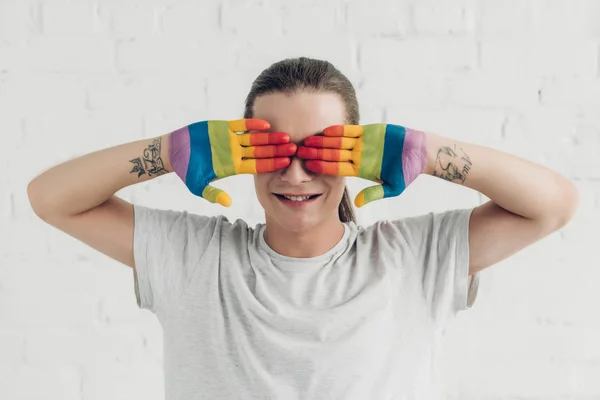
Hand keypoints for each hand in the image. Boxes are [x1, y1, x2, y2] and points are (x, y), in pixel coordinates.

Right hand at [169, 119, 295, 205]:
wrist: (174, 151)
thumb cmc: (187, 170)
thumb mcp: (198, 186)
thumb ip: (213, 194)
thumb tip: (228, 204)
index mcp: (233, 167)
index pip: (257, 166)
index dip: (272, 164)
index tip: (286, 163)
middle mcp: (236, 153)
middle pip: (261, 152)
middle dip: (276, 150)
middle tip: (294, 149)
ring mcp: (231, 140)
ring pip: (255, 139)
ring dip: (269, 138)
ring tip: (285, 136)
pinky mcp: (223, 127)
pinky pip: (241, 126)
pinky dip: (252, 124)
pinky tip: (266, 124)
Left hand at [297, 123, 427, 206]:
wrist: (420, 152)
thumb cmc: (407, 171)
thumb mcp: (393, 187)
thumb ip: (375, 194)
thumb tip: (359, 204)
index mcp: (360, 170)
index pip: (337, 169)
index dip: (323, 167)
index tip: (309, 167)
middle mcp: (357, 156)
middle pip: (333, 155)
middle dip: (317, 154)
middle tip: (300, 153)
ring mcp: (361, 143)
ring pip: (338, 142)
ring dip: (323, 142)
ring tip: (308, 140)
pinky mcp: (368, 131)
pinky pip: (350, 131)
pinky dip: (339, 130)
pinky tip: (325, 131)